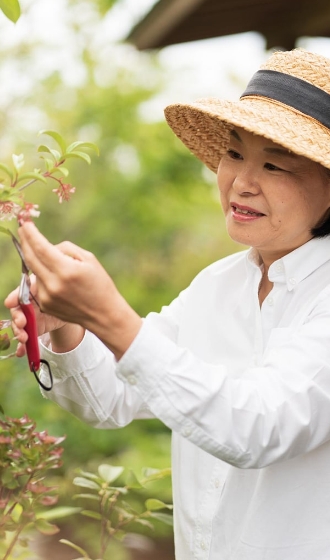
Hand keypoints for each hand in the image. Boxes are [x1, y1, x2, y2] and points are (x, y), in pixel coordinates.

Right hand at [4, 275, 70, 356]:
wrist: (72, 307)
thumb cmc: (62, 291)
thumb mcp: (54, 286)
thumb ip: (45, 283)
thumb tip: (37, 276)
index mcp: (30, 293)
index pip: (18, 295)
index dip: (13, 299)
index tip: (11, 303)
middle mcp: (26, 307)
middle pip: (16, 313)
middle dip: (17, 319)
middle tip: (22, 323)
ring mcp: (29, 320)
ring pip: (19, 327)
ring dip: (19, 333)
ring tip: (24, 338)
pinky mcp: (33, 332)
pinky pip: (26, 341)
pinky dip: (23, 347)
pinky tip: (21, 352)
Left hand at [14, 222, 141, 359]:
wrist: (104, 314)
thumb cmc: (100, 284)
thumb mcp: (89, 259)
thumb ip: (66, 248)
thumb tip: (46, 246)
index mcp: (66, 270)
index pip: (41, 247)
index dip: (31, 233)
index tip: (25, 222)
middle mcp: (54, 284)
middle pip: (30, 258)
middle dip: (25, 242)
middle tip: (23, 229)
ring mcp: (47, 297)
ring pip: (35, 271)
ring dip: (39, 262)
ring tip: (56, 263)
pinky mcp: (45, 305)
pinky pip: (39, 284)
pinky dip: (44, 277)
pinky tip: (59, 280)